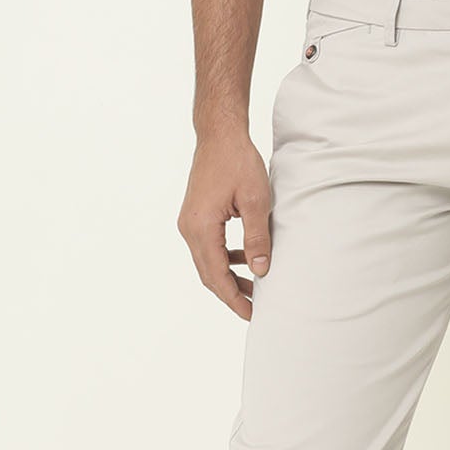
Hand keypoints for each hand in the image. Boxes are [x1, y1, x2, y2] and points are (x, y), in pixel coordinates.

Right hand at [178, 126, 272, 318]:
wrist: (219, 135)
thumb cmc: (237, 161)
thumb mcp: (255, 201)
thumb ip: (257, 238)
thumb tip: (261, 271)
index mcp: (201, 228)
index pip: (216, 275)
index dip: (234, 298)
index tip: (252, 314)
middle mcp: (189, 229)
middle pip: (208, 274)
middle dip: (231, 293)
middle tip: (255, 308)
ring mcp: (189, 223)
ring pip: (208, 261)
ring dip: (228, 276)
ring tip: (254, 287)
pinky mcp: (195, 216)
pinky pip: (208, 246)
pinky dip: (225, 258)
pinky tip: (244, 258)